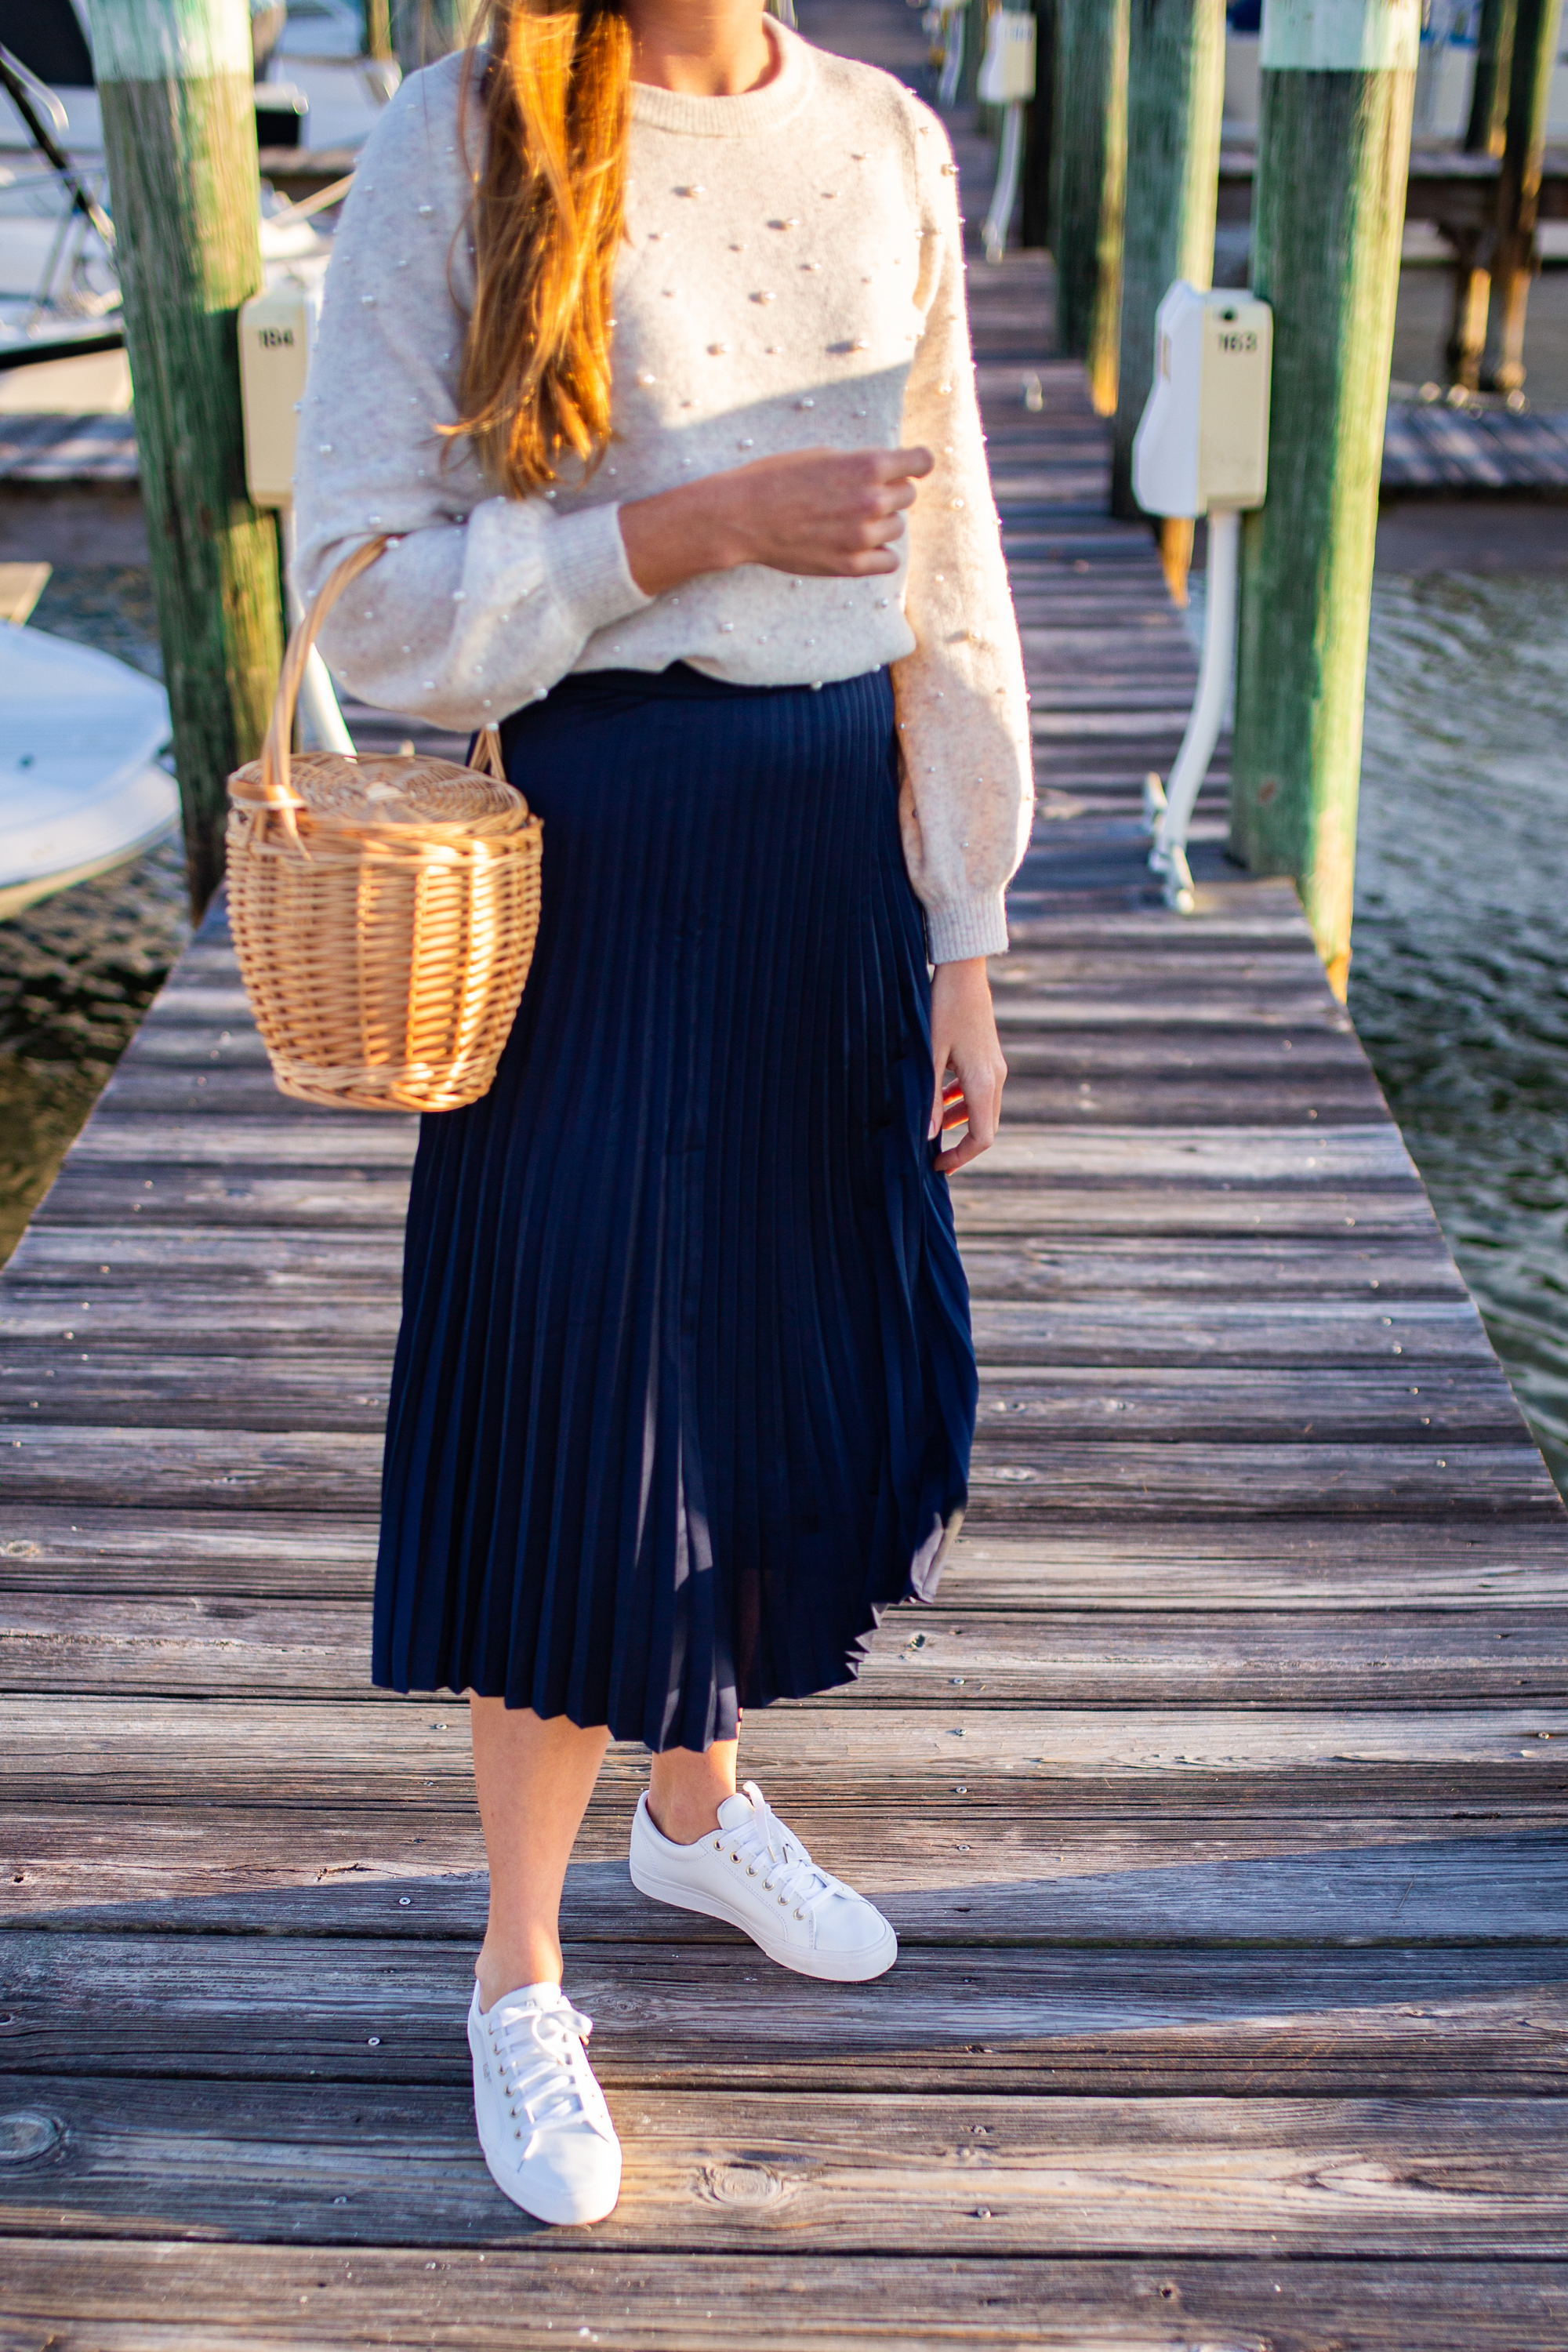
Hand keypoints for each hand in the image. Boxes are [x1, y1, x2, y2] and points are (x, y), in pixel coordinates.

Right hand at [619, 445, 933, 595]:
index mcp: (867, 466)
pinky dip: (878, 553)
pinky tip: (859, 545)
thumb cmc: (778, 478)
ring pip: (898, 528)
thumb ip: (862, 464)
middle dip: (890, 492)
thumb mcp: (824, 455)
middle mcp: (871, 501)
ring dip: (881, 523)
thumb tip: (890, 473)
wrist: (743, 516)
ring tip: (850, 519)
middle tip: (859, 494)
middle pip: (908, 496)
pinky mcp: (849, 565)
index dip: (917, 464)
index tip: (911, 467)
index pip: (921, 462)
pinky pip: (889, 561)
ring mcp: (861, 536)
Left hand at [929, 957, 1005, 1175]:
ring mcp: (995, 1067)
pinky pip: (979, 1091)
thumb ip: (928, 1098)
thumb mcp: (928, 1056)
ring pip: (982, 1109)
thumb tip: (926, 1136)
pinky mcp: (988, 1057)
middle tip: (931, 1156)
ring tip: (930, 1130)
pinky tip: (938, 1100)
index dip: (961, 1157)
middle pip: (985, 1127)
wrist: (963, 971)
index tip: (935, 1165)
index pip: (982, 1137)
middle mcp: (995, 1078)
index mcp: (983, 1082)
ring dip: (958, 1123)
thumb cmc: (942, 1008)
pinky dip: (961, 1102)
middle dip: (960, 1145)